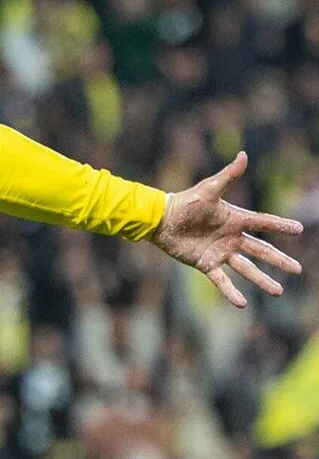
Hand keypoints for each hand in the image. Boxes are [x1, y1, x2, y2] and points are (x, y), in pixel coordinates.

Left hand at [150, 152, 303, 307]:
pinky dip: (231, 292)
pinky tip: (243, 303)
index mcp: (235, 219)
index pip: (263, 223)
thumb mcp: (208, 189)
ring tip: (278, 291)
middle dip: (279, 260)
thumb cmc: (184, 202)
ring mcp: (220, 252)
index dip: (280, 226)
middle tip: (298, 269)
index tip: (298, 229)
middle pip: (260, 251)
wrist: (160, 219)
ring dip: (262, 280)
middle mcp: (231, 237)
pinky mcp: (206, 264)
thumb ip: (228, 176)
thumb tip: (243, 155)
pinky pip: (222, 280)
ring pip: (246, 269)